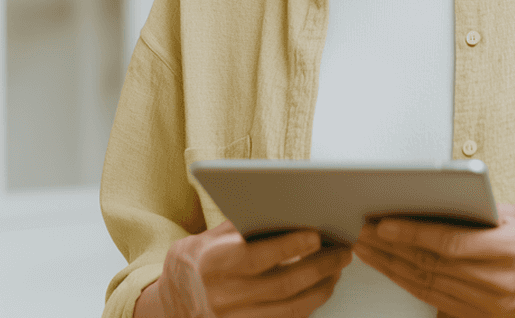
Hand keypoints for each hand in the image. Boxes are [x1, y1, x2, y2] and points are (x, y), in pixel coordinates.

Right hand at [134, 220, 351, 317]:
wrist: (170, 306)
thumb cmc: (197, 260)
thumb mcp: (209, 236)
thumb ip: (241, 226)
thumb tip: (287, 206)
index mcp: (213, 264)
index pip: (256, 257)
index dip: (288, 246)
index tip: (316, 234)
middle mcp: (224, 297)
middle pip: (281, 285)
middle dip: (319, 266)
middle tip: (343, 250)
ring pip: (289, 309)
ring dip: (320, 288)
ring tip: (339, 267)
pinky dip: (308, 306)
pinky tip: (322, 288)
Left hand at [352, 202, 514, 317]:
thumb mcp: (513, 214)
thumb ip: (475, 211)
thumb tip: (432, 199)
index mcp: (507, 249)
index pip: (449, 243)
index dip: (412, 234)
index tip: (384, 224)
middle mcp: (497, 282)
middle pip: (432, 265)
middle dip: (392, 249)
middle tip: (363, 233)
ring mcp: (489, 305)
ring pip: (429, 285)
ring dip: (393, 268)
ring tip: (369, 250)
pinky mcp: (482, 317)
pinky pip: (437, 300)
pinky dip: (411, 284)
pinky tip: (393, 271)